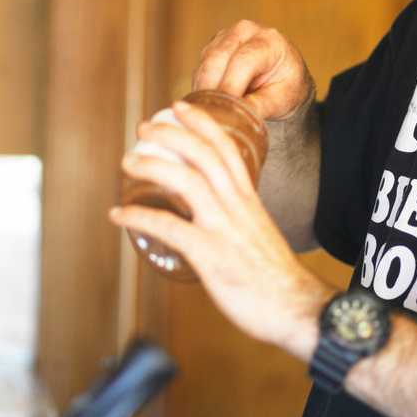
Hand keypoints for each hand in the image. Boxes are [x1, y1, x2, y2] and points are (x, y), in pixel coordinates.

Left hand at [111, 100, 331, 358]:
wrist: (298, 310)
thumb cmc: (277, 278)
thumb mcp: (258, 234)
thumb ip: (236, 221)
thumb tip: (213, 222)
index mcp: (248, 199)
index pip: (226, 148)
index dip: (202, 123)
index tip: (181, 106)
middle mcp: (237, 206)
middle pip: (203, 154)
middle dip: (171, 134)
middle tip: (144, 128)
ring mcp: (224, 229)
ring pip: (186, 181)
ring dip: (152, 166)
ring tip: (127, 163)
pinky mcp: (211, 255)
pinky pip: (169, 227)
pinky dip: (139, 216)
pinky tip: (118, 214)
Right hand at [194, 20, 313, 121]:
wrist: (283, 74)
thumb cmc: (286, 85)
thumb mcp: (281, 99)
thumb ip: (259, 106)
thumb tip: (235, 115)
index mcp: (268, 41)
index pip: (243, 61)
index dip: (230, 87)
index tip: (225, 112)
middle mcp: (244, 31)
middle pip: (216, 58)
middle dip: (212, 89)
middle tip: (213, 116)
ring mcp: (224, 36)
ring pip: (204, 64)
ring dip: (205, 89)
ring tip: (216, 111)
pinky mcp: (211, 47)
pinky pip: (199, 69)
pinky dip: (203, 87)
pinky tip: (212, 102)